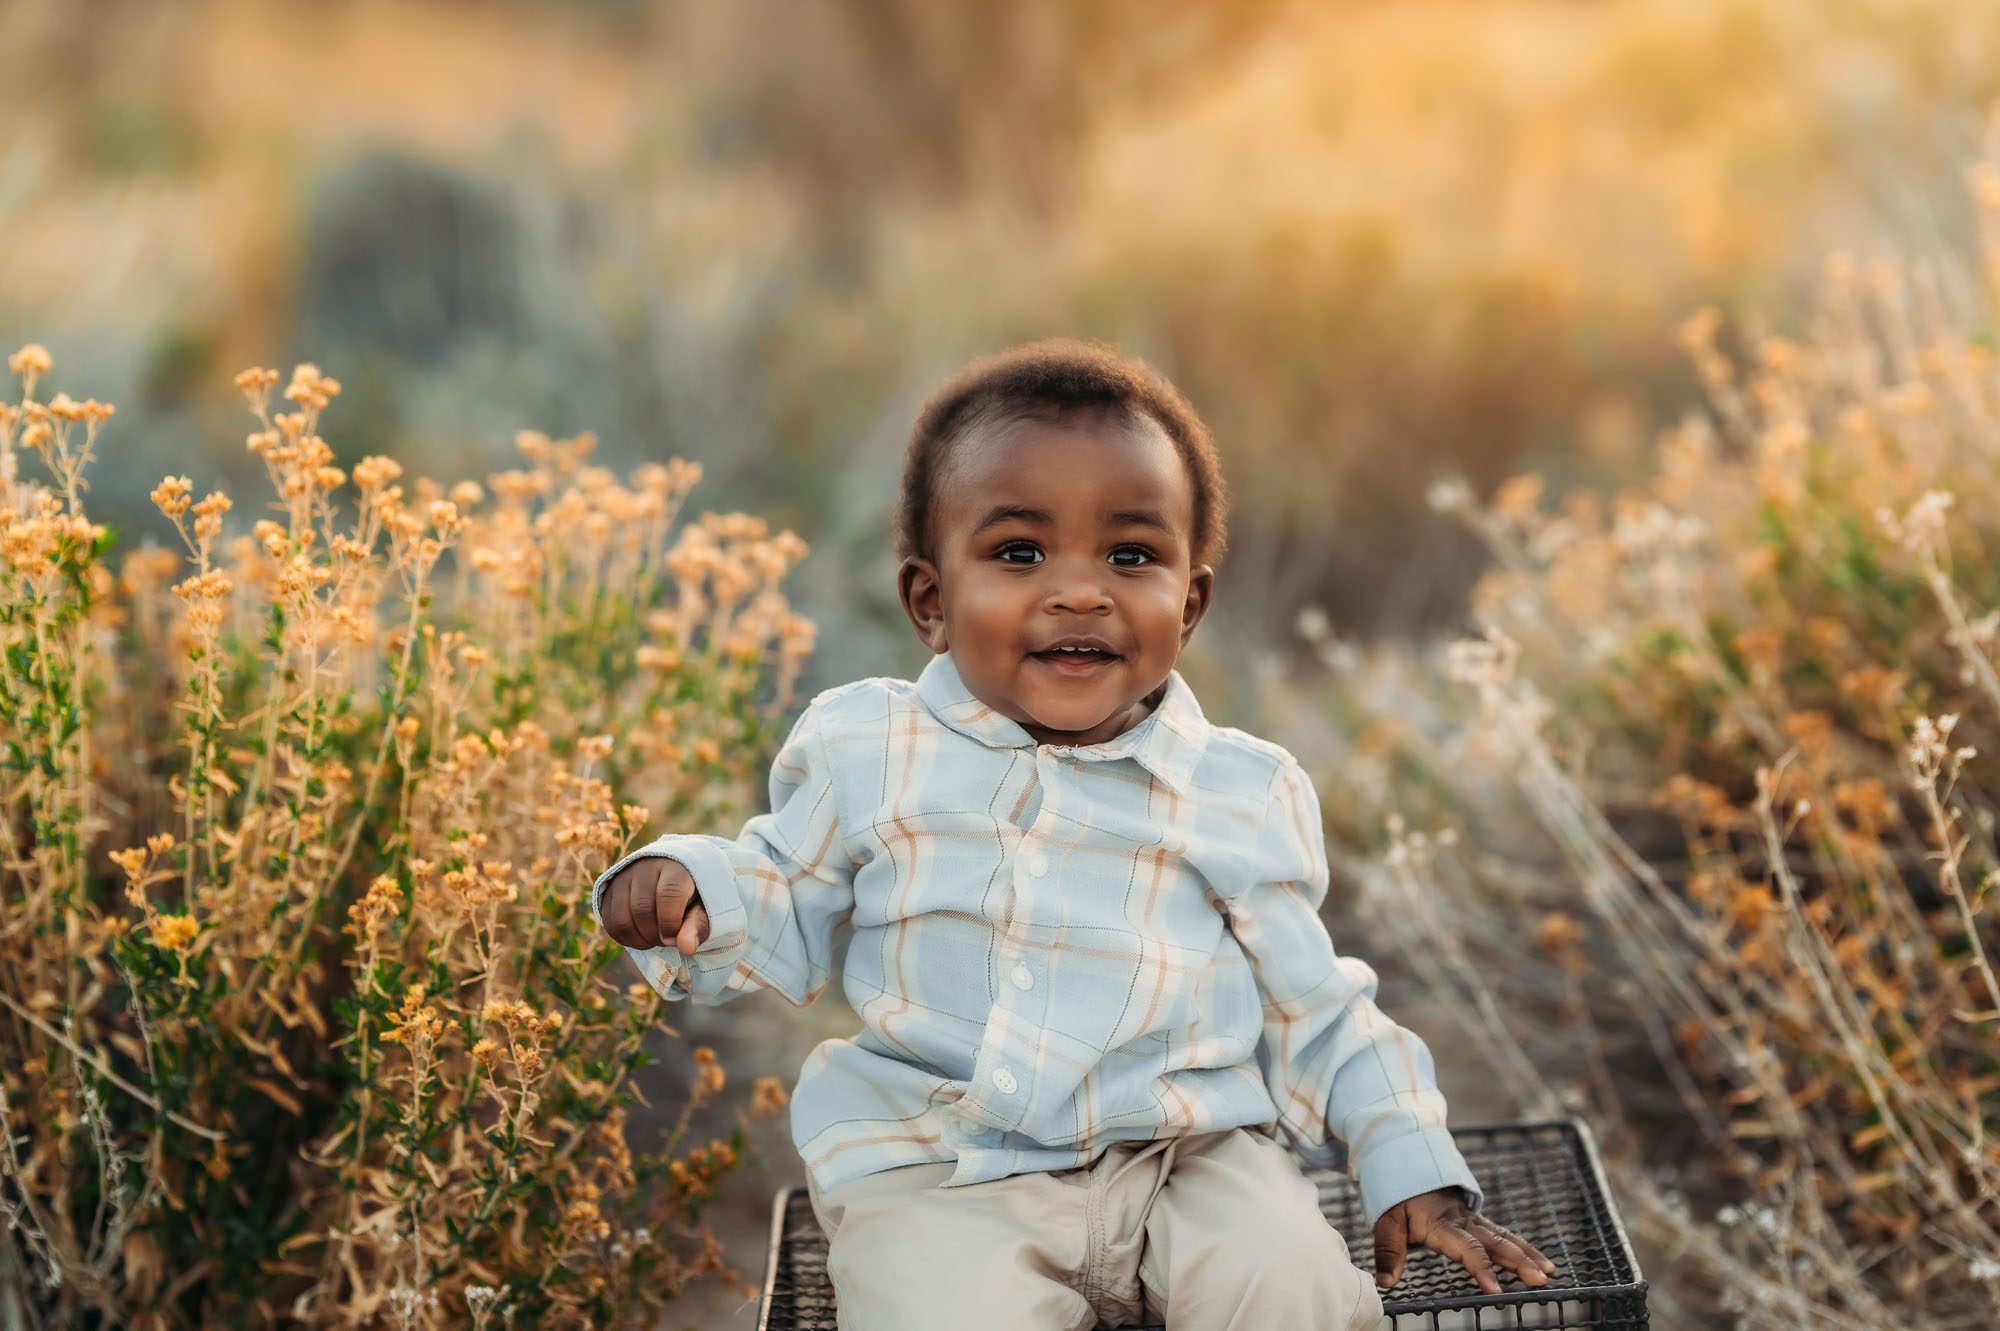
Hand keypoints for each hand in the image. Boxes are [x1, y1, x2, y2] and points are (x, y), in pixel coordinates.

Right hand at [599, 856, 709, 955]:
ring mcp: (624, 877)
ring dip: (639, 940)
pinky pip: (610, 923)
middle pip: (641, 909)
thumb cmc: (692, 897)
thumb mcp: (704, 909)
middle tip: (667, 939)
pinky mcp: (609, 890)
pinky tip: (641, 936)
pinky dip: (626, 939)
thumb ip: (697, 926)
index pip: (668, 894)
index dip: (671, 923)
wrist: (671, 879)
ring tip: (655, 938)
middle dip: (655, 935)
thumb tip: (686, 948)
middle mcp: (646, 866)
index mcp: (675, 867)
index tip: (676, 937)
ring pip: (622, 920)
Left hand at [1372, 1187, 1556, 1294]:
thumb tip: (1385, 1283)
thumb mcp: (1386, 1220)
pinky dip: (1523, 1247)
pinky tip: (1539, 1261)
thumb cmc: (1396, 1194)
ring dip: (1528, 1254)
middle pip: (1495, 1243)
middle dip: (1519, 1262)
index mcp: (1442, 1223)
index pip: (1466, 1248)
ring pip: (1505, 1237)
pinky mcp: (1477, 1220)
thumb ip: (1388, 1252)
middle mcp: (1463, 1221)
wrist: (1405, 1161)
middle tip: (1539, 1280)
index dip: (1481, 1269)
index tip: (1495, 1290)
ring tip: (1549, 1273)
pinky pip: (1503, 1234)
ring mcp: (1473, 1219)